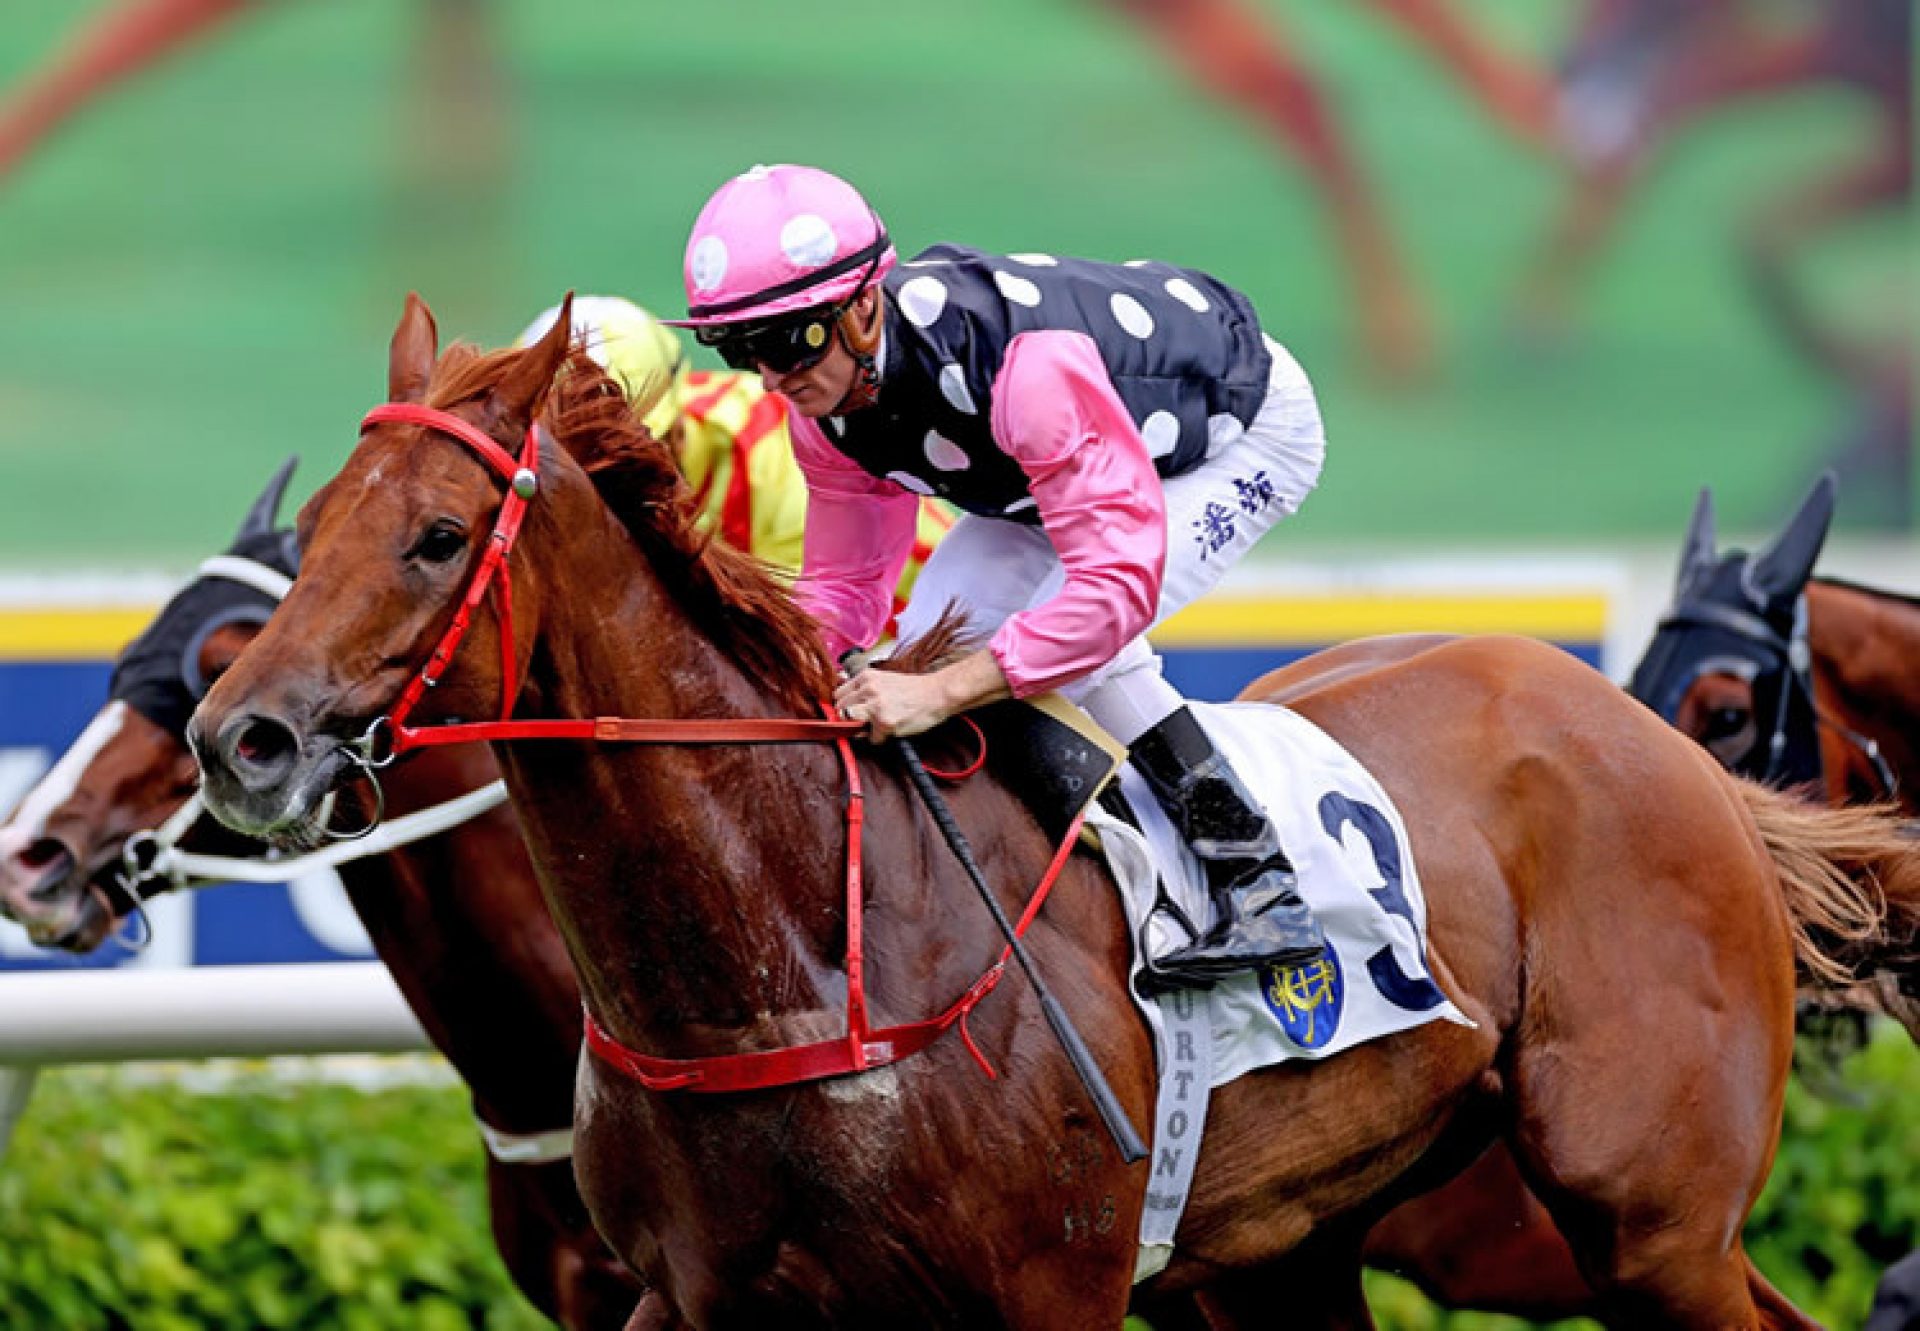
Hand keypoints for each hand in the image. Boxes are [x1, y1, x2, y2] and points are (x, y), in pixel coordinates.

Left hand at [835, 648, 1013, 742]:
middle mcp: (868, 689)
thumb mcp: (884, 680)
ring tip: (875, 726)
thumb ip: (863, 687)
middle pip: (840, 710)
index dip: (842, 706)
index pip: (838, 694)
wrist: (937, 694)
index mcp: (866, 676)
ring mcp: (876, 705)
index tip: (850, 713)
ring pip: (849, 724)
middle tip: (866, 722)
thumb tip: (841, 695)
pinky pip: (872, 738)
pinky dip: (880, 739)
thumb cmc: (913, 689)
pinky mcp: (885, 722)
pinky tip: (892, 729)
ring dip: (860, 729)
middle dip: (849, 719)